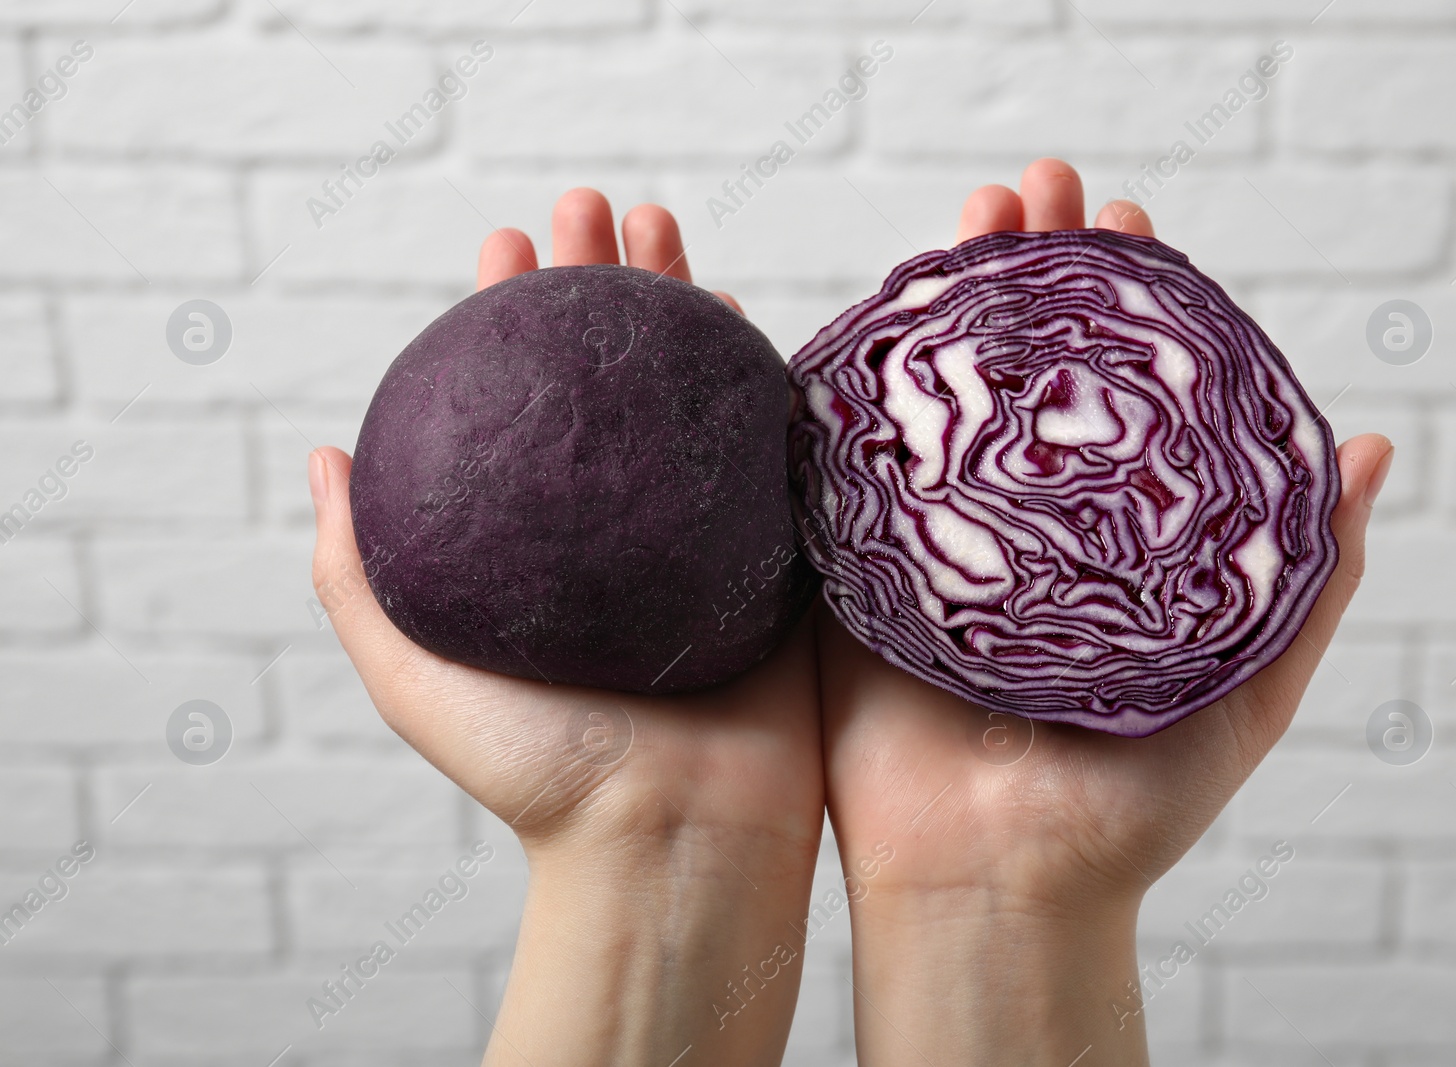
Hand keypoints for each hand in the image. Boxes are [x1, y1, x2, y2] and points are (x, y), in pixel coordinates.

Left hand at [310, 190, 823, 1066]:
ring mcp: (702, 530)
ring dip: (677, 296)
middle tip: (586, 202)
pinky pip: (770, 441)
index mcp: (542, 541)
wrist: (674, 837)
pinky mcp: (778, 550)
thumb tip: (322, 459)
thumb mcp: (414, 674)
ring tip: (658, 220)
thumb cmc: (543, 776)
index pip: (525, 402)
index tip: (501, 247)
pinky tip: (741, 309)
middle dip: (597, 278)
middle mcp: (620, 524)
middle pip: (610, 374)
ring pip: (690, 387)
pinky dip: (758, 371)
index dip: (508, 316)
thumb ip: (357, 574)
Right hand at [819, 159, 1394, 1065]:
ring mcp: (932, 537)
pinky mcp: (850, 567)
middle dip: (1030, 268)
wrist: (999, 887)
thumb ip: (1309, 577)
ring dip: (950, 297)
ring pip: (938, 392)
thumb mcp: (1247, 685)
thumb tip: (1369, 447)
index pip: (1115, 387)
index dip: (1125, 299)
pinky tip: (875, 312)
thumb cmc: (1131, 807)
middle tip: (1038, 189)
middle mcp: (1021, 522)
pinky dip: (855, 382)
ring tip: (972, 216)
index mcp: (1107, 534)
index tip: (1130, 221)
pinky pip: (846, 462)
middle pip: (1021, 366)